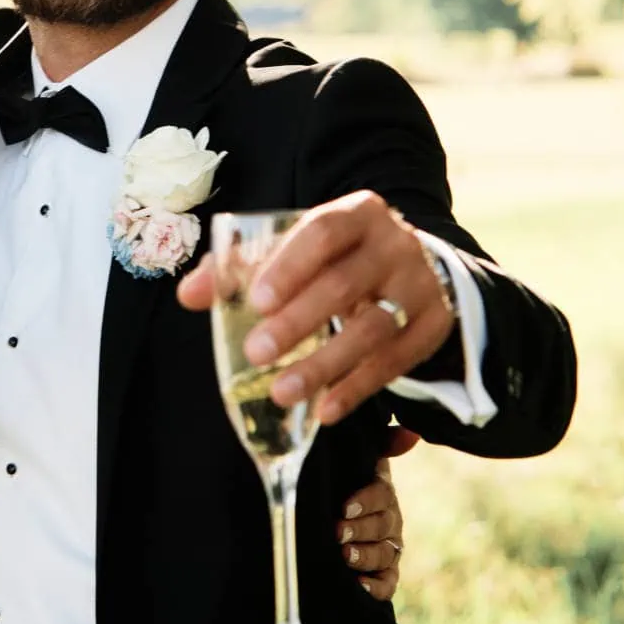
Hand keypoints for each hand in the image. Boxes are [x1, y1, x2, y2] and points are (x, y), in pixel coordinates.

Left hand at [177, 191, 455, 426]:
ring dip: (325, 364)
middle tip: (257, 354)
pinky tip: (325, 410)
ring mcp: (420, 285)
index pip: (322, 232)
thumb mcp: (297, 250)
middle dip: (299, 322)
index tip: (256, 301)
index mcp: (357, 213)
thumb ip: (242, 268)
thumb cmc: (337, 257)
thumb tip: (189, 294)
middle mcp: (395, 244)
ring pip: (373, 328)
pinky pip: (396, 361)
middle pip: (345, 284)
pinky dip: (358, 388)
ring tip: (282, 392)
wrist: (413, 268)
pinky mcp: (434, 325)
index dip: (289, 266)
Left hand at [338, 445, 413, 599]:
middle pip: (382, 526)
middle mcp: (390, 521)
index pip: (381, 494)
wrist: (332, 517)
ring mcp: (390, 549)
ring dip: (365, 556)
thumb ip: (380, 445)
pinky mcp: (385, 575)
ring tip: (345, 557)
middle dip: (360, 530)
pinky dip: (375, 587)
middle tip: (338, 533)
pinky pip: (387, 584)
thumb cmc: (343, 485)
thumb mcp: (355, 463)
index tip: (345, 507)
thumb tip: (409, 433)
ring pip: (384, 555)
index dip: (365, 501)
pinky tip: (359, 586)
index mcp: (382, 493)